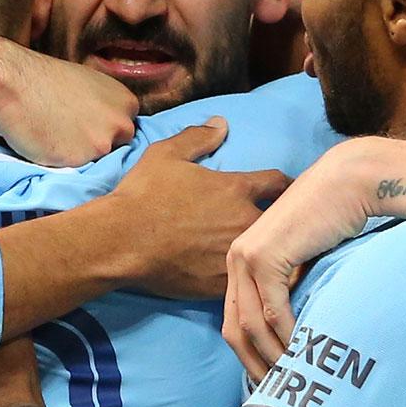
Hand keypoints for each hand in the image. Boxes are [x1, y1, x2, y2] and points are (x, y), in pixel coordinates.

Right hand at [0, 37, 138, 166]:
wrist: (13, 83)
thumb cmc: (46, 79)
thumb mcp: (89, 84)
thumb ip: (106, 106)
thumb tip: (107, 124)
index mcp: (127, 102)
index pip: (127, 129)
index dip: (107, 131)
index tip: (88, 128)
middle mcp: (122, 124)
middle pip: (119, 149)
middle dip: (99, 146)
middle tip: (71, 135)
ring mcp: (102, 145)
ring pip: (99, 163)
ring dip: (82, 157)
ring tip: (58, 139)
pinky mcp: (80, 161)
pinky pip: (76, 171)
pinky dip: (64, 164)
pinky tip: (48, 146)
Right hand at [104, 121, 289, 299]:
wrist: (121, 242)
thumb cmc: (143, 194)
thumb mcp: (167, 154)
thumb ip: (198, 138)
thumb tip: (221, 123)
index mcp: (235, 188)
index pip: (277, 183)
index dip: (283, 184)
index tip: (284, 189)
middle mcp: (243, 221)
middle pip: (279, 222)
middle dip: (279, 222)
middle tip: (278, 224)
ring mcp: (234, 255)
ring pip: (264, 255)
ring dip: (264, 252)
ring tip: (264, 255)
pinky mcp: (220, 283)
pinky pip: (245, 280)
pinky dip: (245, 277)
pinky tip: (244, 278)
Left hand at [222, 138, 380, 380]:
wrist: (346, 185)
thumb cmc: (331, 222)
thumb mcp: (301, 262)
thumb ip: (289, 290)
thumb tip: (292, 333)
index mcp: (239, 262)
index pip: (233, 320)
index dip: (248, 354)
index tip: (268, 378)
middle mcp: (235, 260)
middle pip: (233, 328)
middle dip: (253, 363)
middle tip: (277, 389)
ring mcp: (246, 257)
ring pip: (251, 324)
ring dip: (272, 355)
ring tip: (294, 376)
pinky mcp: (266, 257)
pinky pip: (272, 310)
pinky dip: (286, 335)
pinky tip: (301, 350)